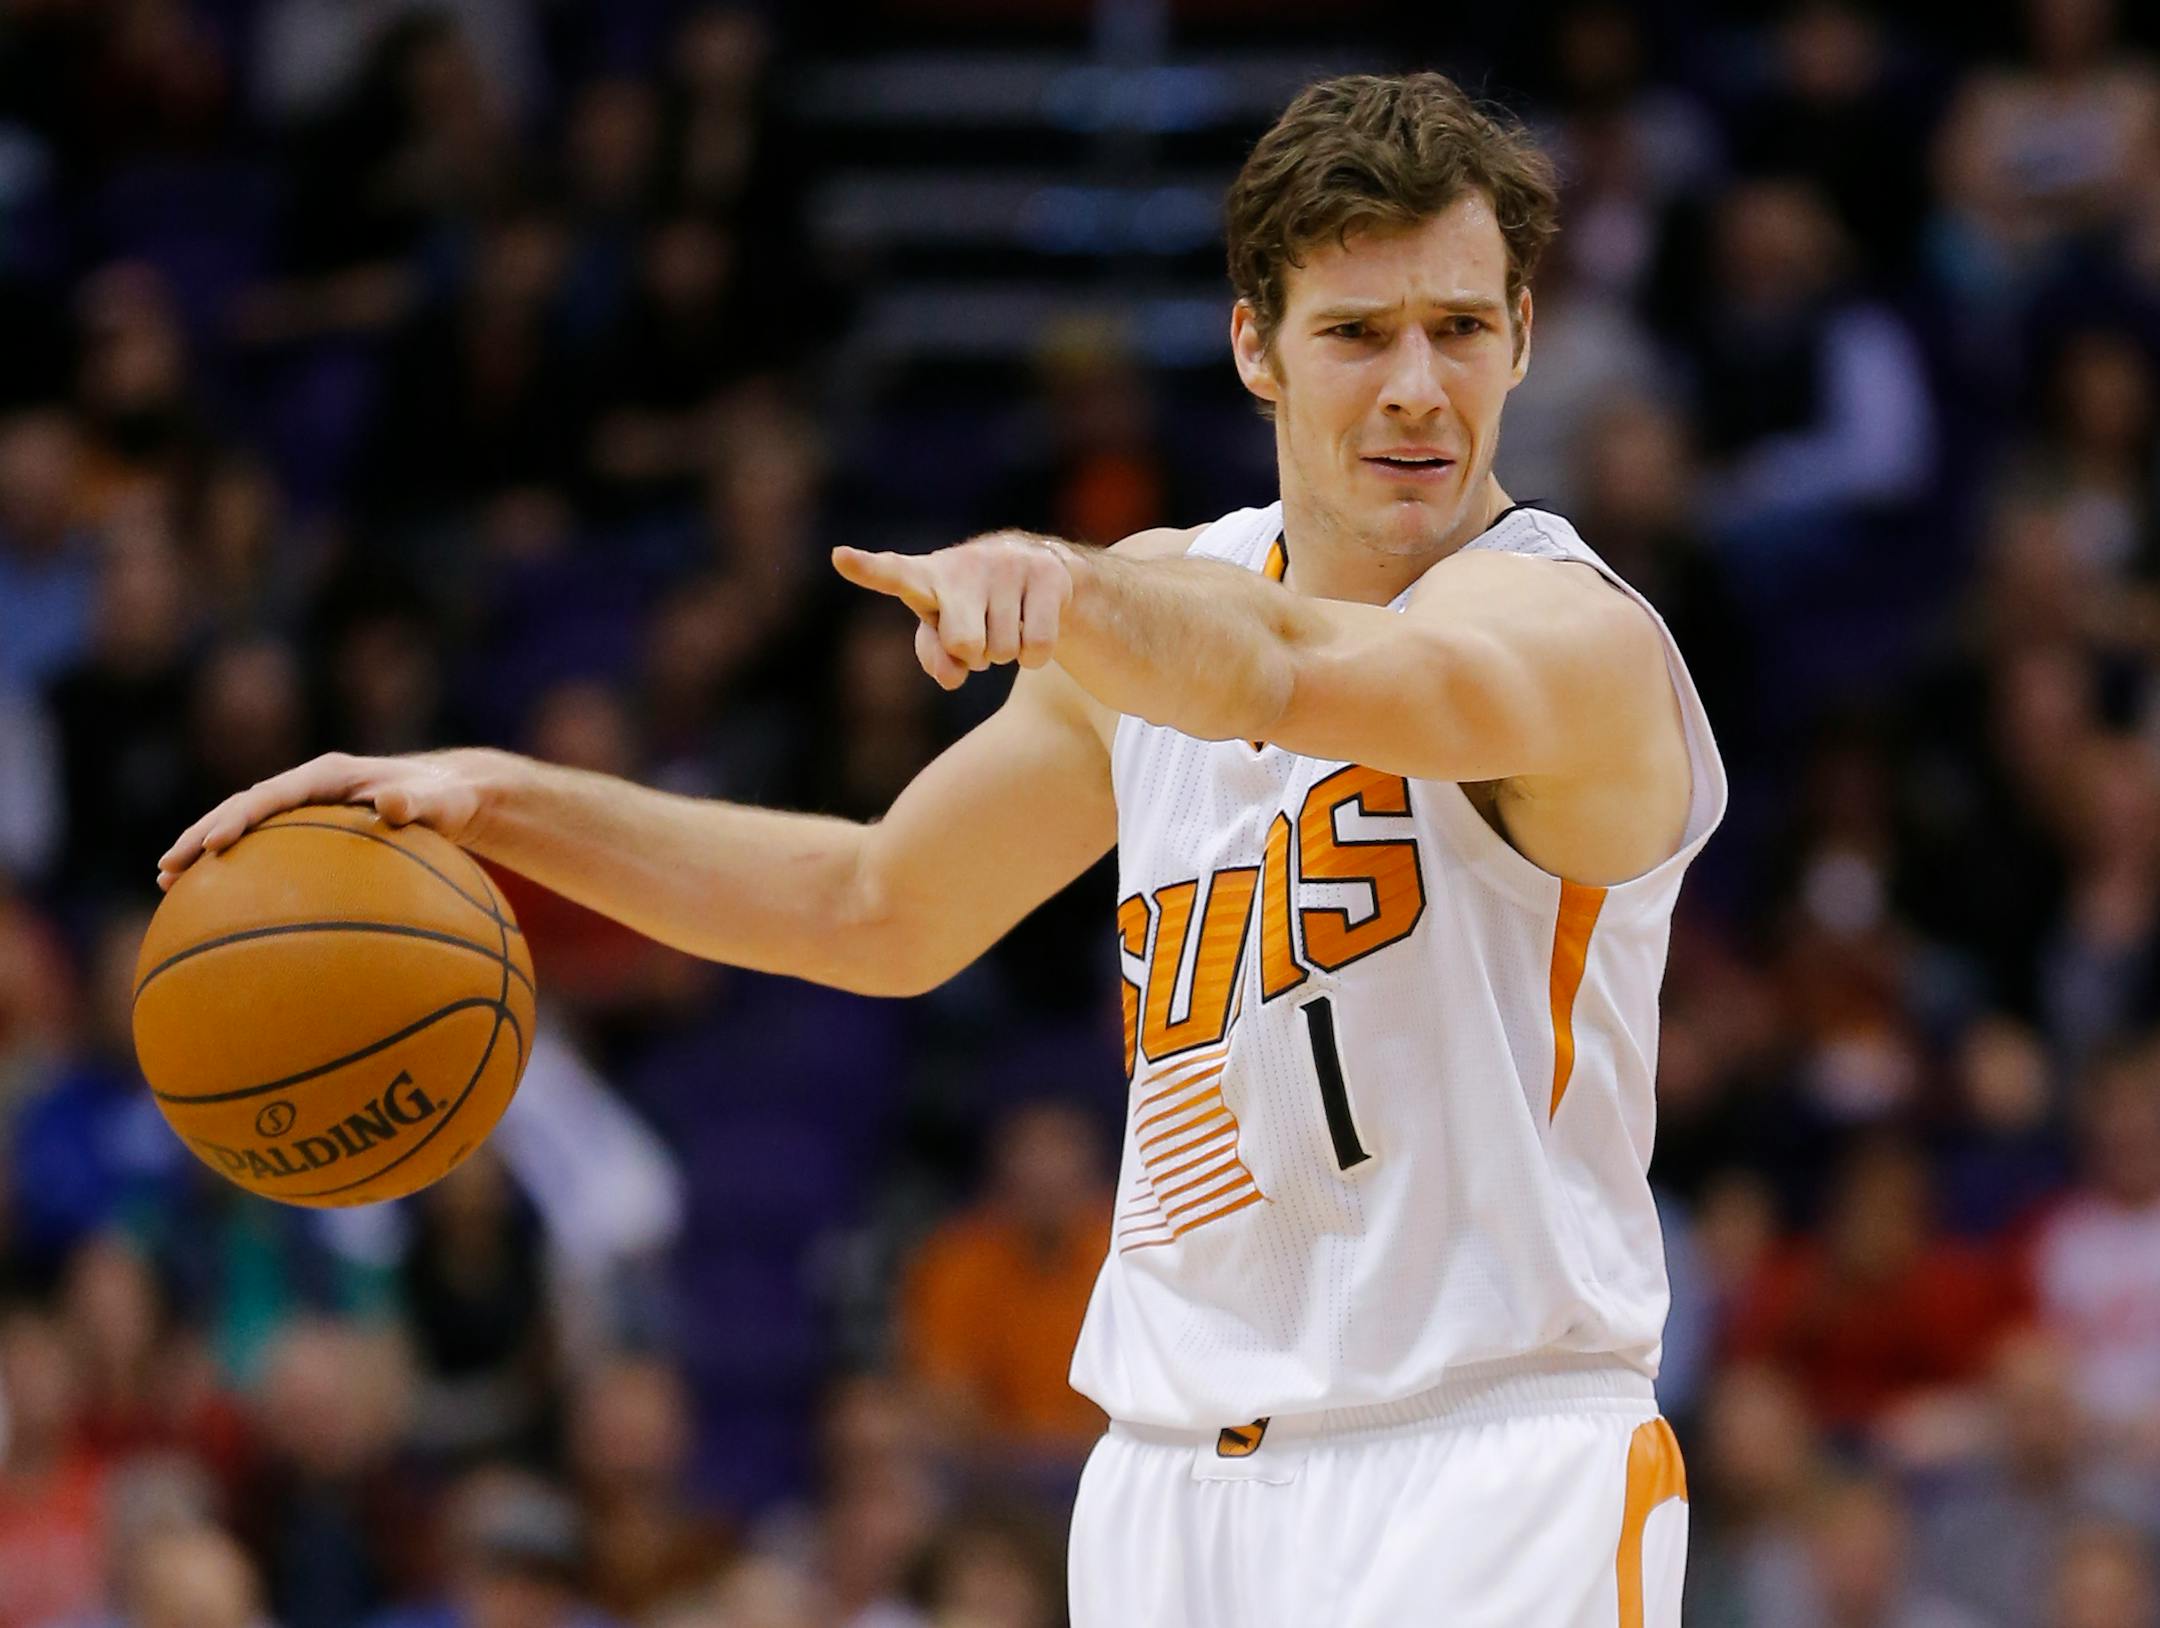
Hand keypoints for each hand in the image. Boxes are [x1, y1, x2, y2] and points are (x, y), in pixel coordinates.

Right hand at [156, 749, 497, 890]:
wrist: (451, 796)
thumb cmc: (446, 801)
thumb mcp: (438, 803)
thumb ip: (415, 805)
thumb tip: (393, 806)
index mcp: (329, 775)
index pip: (273, 794)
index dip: (241, 817)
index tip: (215, 844)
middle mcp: (309, 786)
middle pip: (242, 807)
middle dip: (201, 835)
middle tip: (166, 868)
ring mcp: (305, 806)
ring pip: (244, 826)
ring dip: (205, 849)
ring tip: (166, 882)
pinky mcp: (308, 829)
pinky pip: (264, 846)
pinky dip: (235, 867)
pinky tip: (212, 904)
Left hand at [832, 531, 1076, 689]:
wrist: (1042, 575)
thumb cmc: (974, 609)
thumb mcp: (945, 633)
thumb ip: (935, 656)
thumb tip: (952, 676)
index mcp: (927, 576)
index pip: (893, 573)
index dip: (867, 569)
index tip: (839, 557)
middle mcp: (965, 563)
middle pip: (964, 644)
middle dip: (975, 654)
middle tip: (980, 632)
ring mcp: (1008, 564)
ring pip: (1003, 651)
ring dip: (1005, 652)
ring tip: (1006, 622)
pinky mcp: (1047, 574)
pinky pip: (1036, 647)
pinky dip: (1034, 655)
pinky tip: (1032, 626)